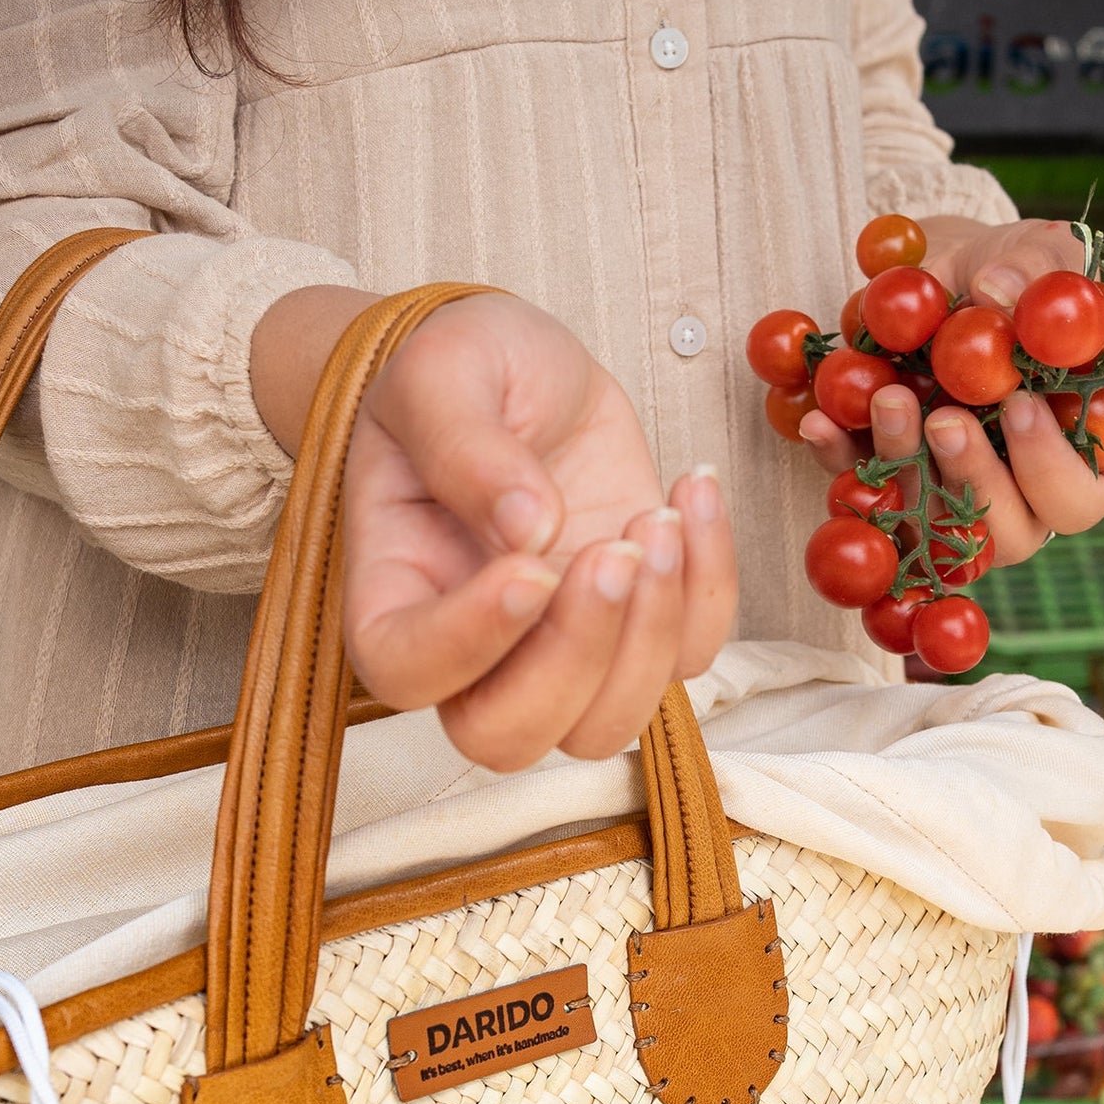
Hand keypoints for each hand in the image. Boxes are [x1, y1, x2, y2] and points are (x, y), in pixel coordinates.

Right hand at [252, 288, 735, 770]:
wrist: (525, 368)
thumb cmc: (461, 372)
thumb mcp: (444, 373)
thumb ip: (466, 446)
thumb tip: (529, 526)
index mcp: (393, 593)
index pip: (408, 670)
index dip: (470, 642)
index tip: (531, 567)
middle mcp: (471, 649)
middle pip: (506, 735)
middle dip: (577, 657)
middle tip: (617, 550)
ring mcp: (556, 648)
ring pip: (604, 725)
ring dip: (652, 636)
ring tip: (663, 517)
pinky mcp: (634, 625)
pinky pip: (687, 658)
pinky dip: (711, 590)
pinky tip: (694, 495)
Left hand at [797, 214, 1103, 564]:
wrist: (943, 281)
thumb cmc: (1014, 275)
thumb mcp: (1042, 253)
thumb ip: (1040, 270)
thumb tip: (999, 292)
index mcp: (1079, 455)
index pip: (1080, 497)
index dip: (1051, 467)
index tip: (1019, 405)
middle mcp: (1020, 498)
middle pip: (1008, 534)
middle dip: (973, 477)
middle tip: (945, 420)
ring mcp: (951, 506)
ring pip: (931, 525)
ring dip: (905, 466)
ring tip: (889, 397)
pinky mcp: (889, 490)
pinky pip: (861, 498)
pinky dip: (839, 459)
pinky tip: (821, 420)